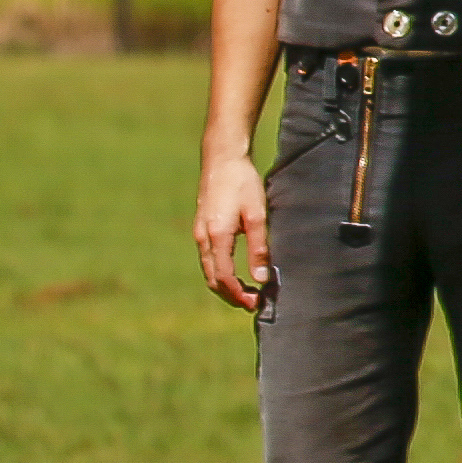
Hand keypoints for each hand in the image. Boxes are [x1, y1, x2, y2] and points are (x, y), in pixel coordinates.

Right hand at [194, 150, 271, 312]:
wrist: (222, 158)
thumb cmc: (242, 183)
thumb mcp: (257, 215)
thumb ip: (258, 247)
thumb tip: (261, 277)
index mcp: (217, 236)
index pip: (224, 278)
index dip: (238, 295)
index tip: (256, 304)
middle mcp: (203, 238)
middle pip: (213, 279)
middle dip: (231, 295)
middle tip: (253, 304)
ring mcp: (200, 233)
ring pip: (208, 270)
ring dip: (225, 286)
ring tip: (246, 293)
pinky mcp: (202, 227)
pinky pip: (208, 258)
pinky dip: (220, 272)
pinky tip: (235, 274)